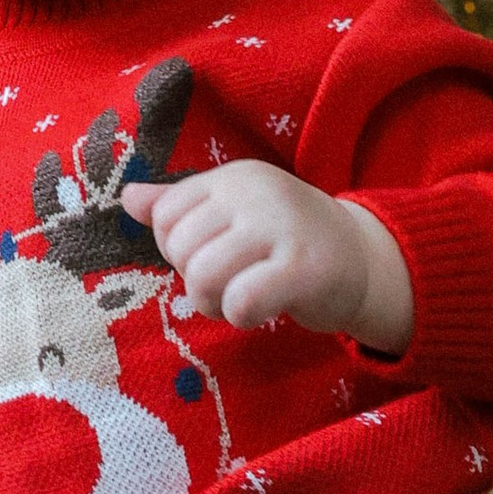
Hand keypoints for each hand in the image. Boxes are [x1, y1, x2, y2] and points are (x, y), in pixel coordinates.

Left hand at [123, 163, 413, 353]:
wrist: (364, 262)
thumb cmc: (287, 241)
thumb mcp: (235, 214)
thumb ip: (182, 206)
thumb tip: (128, 198)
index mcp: (234, 177)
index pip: (166, 216)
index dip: (178, 250)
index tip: (214, 256)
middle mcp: (256, 193)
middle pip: (181, 249)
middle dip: (196, 281)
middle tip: (232, 284)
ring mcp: (281, 227)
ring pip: (203, 276)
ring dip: (215, 304)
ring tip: (242, 299)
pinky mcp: (303, 268)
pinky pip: (240, 301)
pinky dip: (241, 315)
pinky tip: (263, 309)